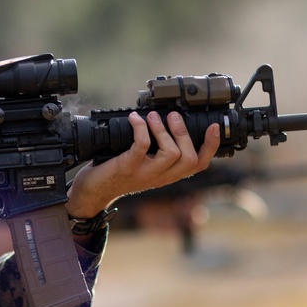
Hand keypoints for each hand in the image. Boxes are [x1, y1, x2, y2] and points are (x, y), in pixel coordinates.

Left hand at [65, 111, 219, 218]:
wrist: (92, 191)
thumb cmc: (116, 172)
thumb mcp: (143, 164)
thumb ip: (157, 150)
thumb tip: (167, 119)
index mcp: (168, 174)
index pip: (198, 165)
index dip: (211, 147)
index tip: (214, 127)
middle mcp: (160, 177)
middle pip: (189, 160)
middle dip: (185, 134)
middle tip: (174, 115)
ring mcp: (145, 174)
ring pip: (170, 154)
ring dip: (164, 131)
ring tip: (153, 116)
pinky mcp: (128, 168)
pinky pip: (142, 147)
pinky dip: (141, 129)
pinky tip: (135, 119)